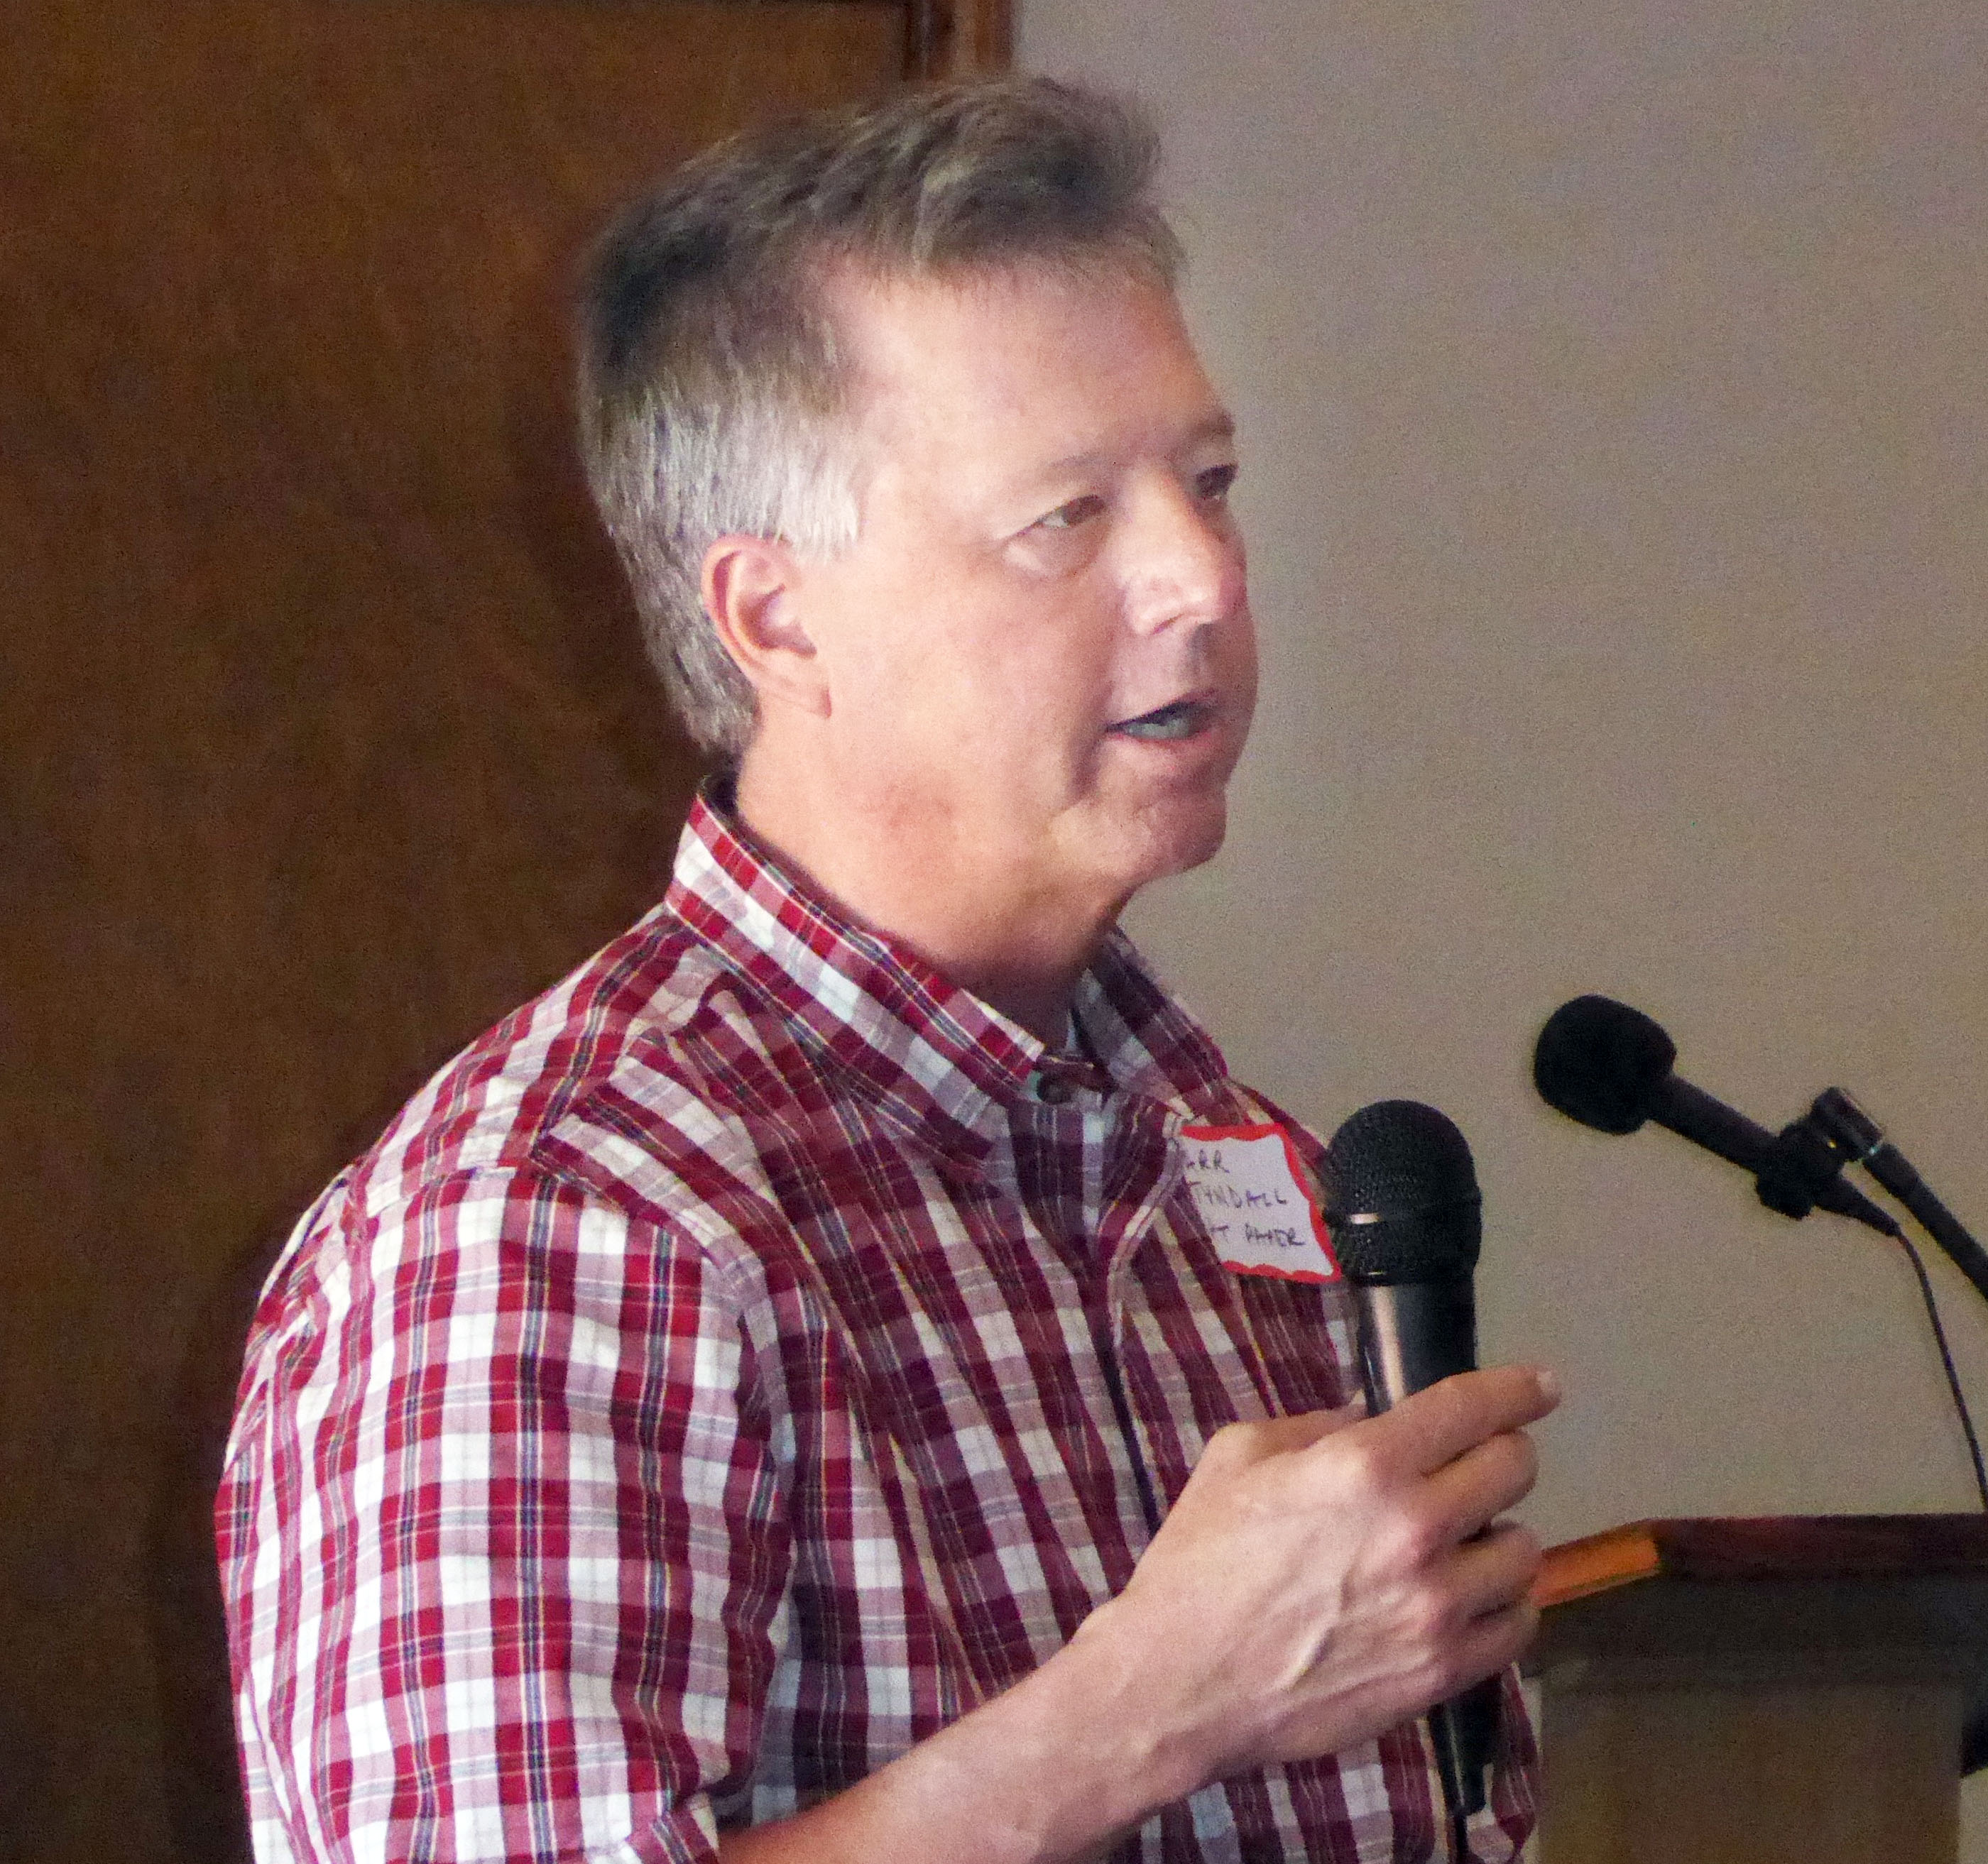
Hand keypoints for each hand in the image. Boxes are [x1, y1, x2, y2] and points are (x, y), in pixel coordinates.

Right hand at [1068, 1363, 1557, 1798]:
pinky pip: (1517, 1626)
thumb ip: (1314, 1426)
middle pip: (1514, 1470)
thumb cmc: (1198, 1563)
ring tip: (1464, 1543)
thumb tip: (1372, 1417)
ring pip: (1525, 1551)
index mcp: (1363, 1465)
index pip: (1473, 1408)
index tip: (1539, 1387)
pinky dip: (1502, 1605)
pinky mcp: (1441, 1672)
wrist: (1180, 1683)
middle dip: (1501, 1457)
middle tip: (1477, 1466)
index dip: (1517, 1390)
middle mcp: (1414, 1529)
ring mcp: (1435, 1608)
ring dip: (1499, 1536)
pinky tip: (1469, 1598)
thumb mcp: (1237, 1457)